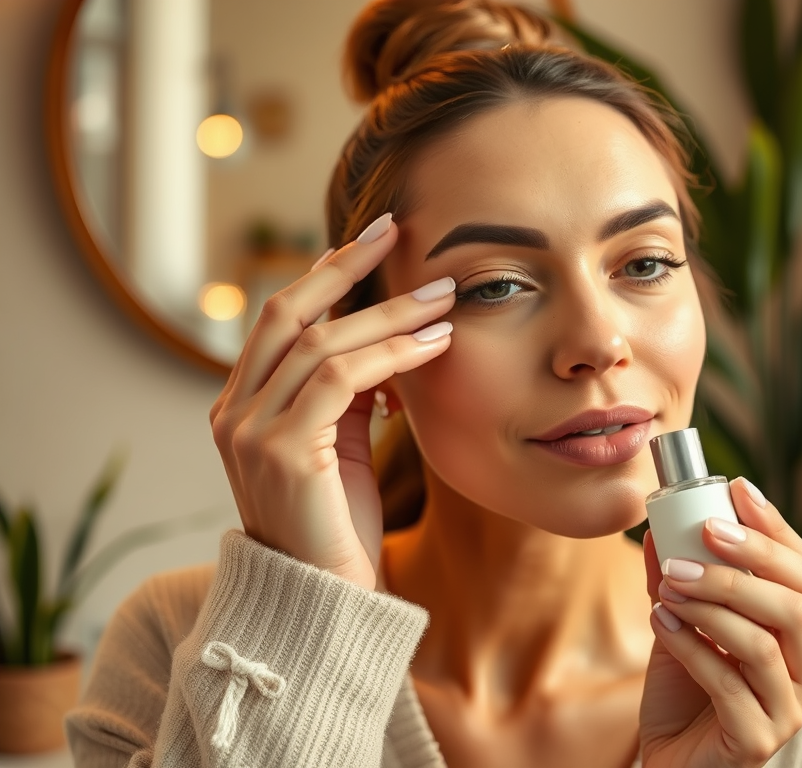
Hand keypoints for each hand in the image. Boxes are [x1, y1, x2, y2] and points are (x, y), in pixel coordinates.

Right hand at [208, 214, 455, 589]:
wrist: (324, 602)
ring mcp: (250, 431)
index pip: (279, 319)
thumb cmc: (338, 524)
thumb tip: (385, 334)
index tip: (371, 239)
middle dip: (346, 267)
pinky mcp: (281, 452)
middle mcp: (233, 411)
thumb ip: (345, 391)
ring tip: (443, 299)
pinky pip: (341, 381)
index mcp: (241, 405)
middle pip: (289, 313)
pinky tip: (435, 346)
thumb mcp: (338, 444)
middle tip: (399, 234)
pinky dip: (392, 356)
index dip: (325, 274)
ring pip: (321, 343)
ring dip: (389, 314)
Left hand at [638, 478, 801, 767]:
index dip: (778, 529)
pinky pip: (728, 684)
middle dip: (748, 560)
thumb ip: (677, 580)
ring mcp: (788, 710)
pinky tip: (661, 622)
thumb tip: (656, 530)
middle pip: (799, 602)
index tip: (737, 490)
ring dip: (711, 601)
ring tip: (669, 582)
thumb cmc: (686, 691)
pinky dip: (691, 645)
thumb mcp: (683, 625)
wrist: (672, 759)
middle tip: (701, 533)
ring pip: (764, 641)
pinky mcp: (758, 740)